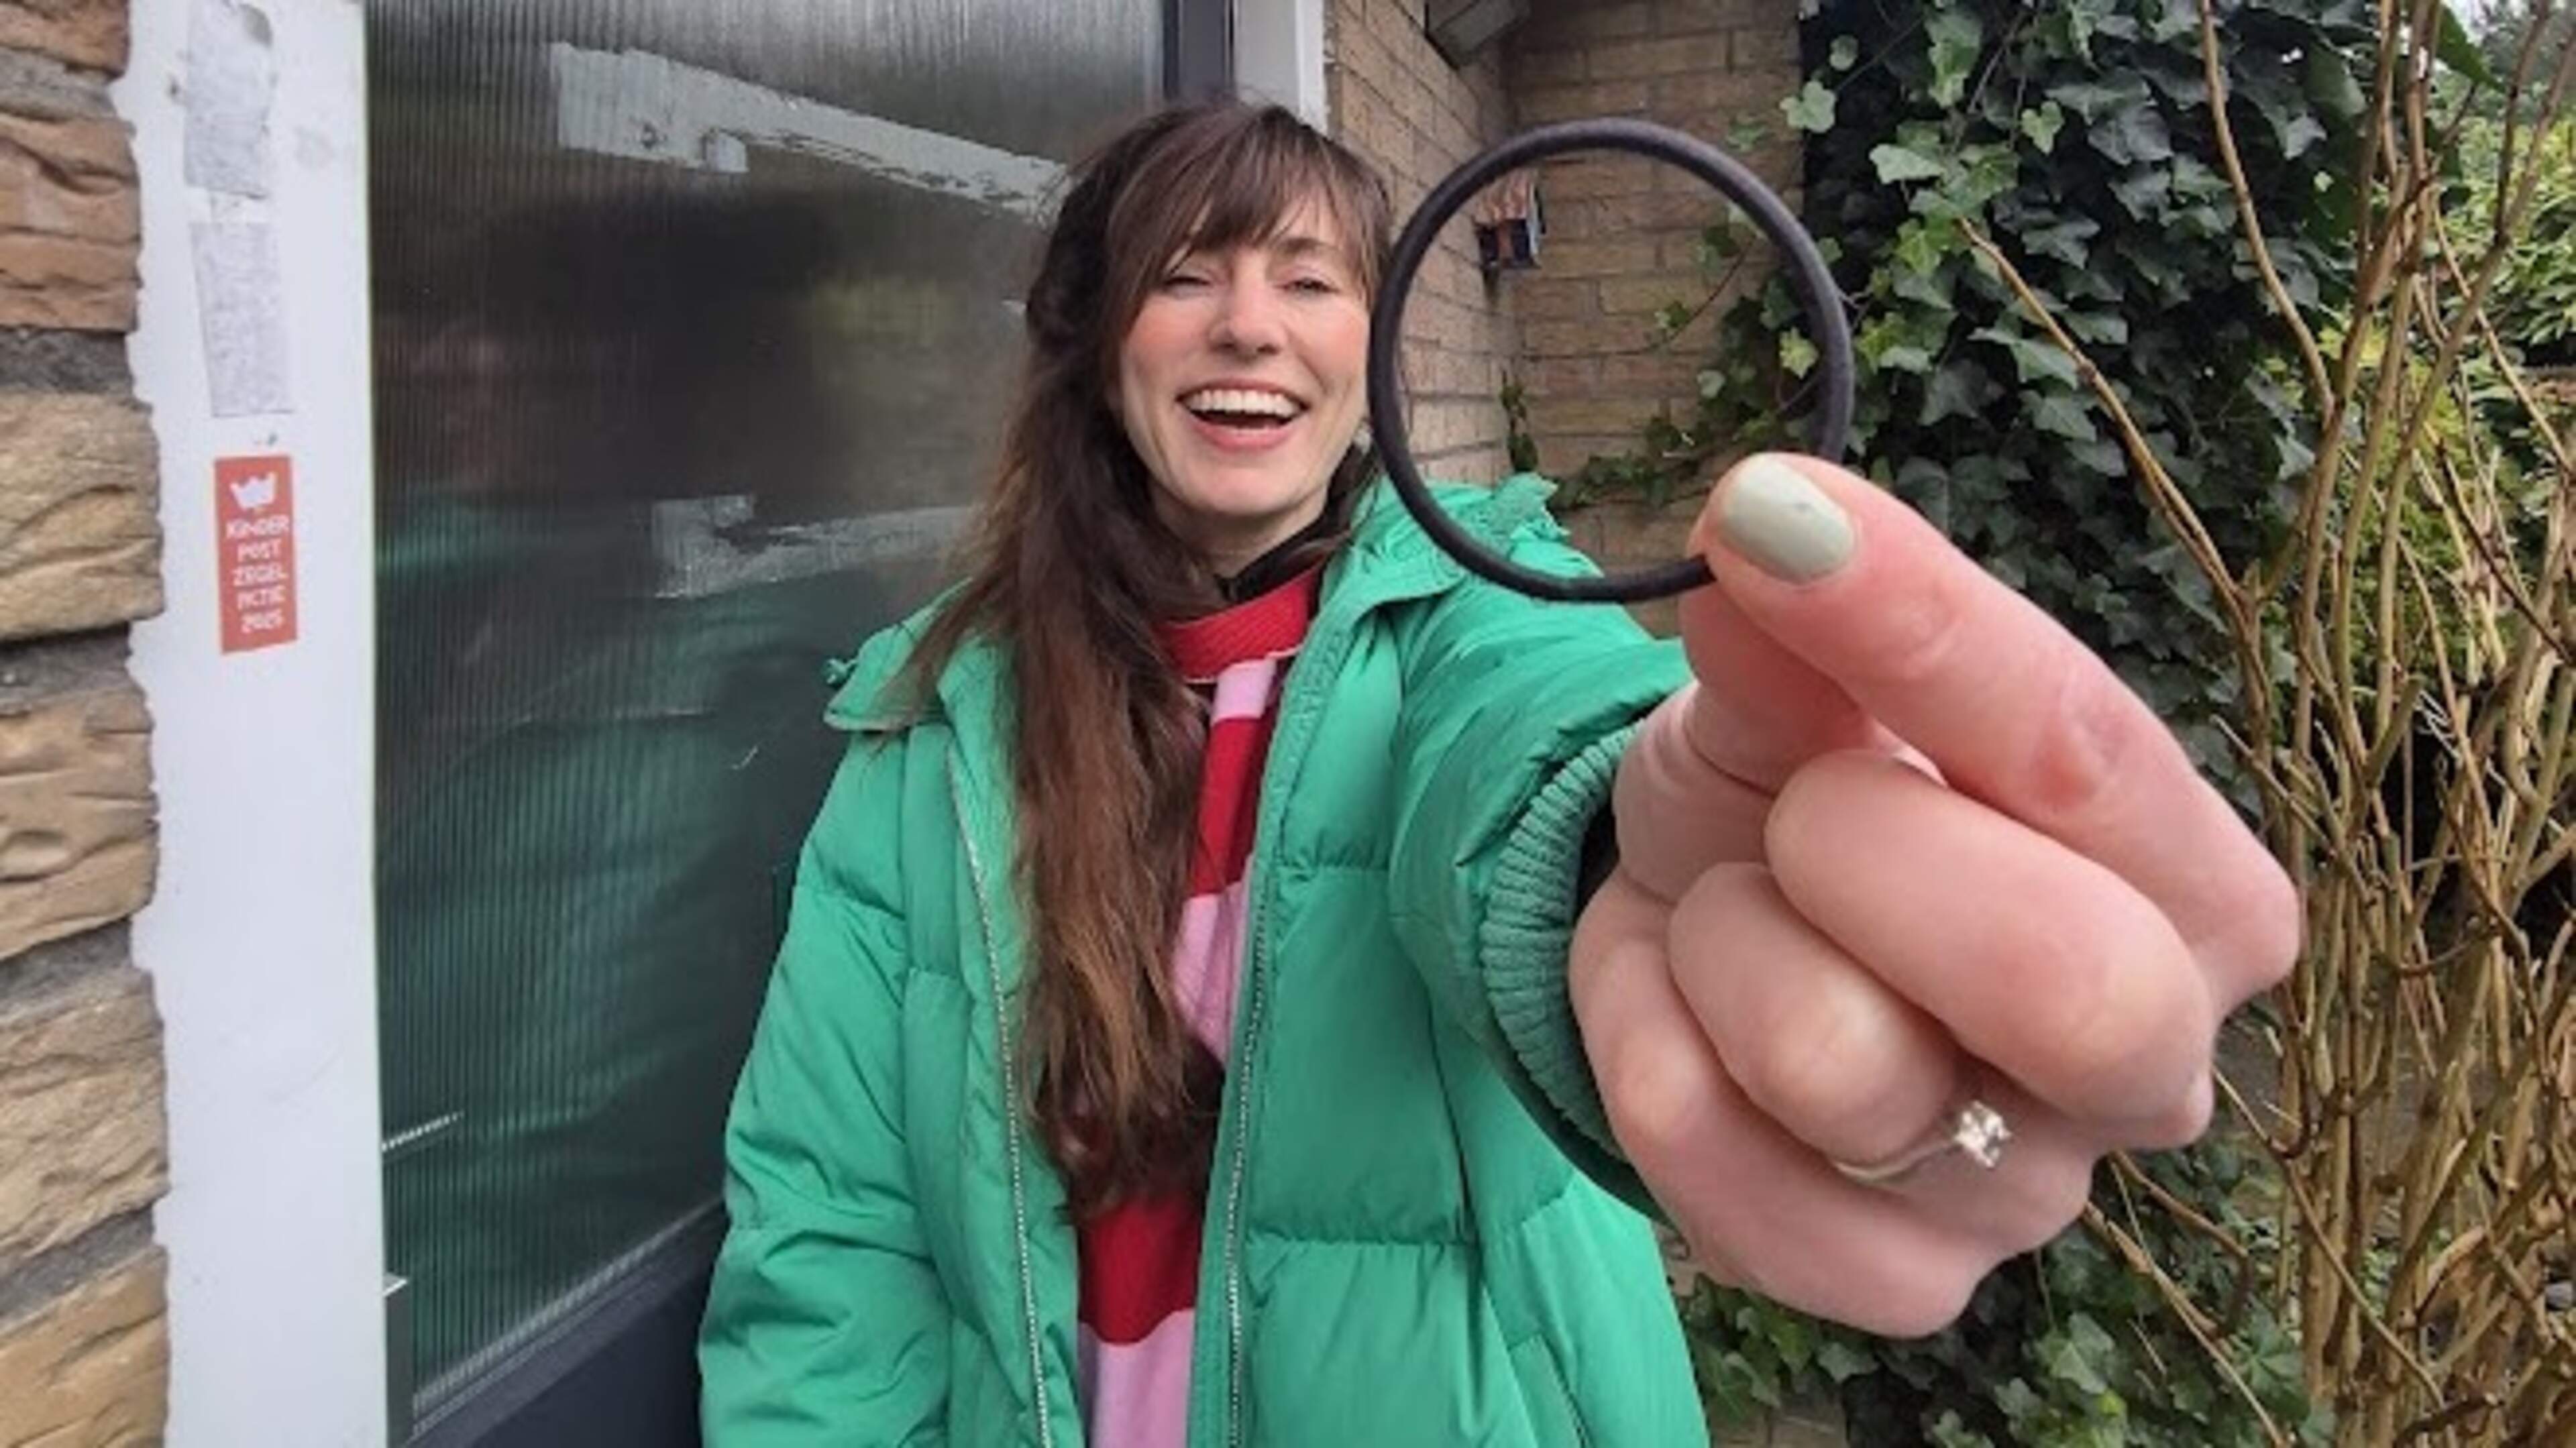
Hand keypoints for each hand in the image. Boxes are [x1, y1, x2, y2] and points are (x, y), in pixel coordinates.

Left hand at [1572, 453, 2298, 1336]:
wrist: (1721, 931)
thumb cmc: (1809, 795)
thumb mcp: (1803, 689)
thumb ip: (1810, 633)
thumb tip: (1766, 534)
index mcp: (2194, 889)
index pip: (2089, 754)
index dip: (1920, 626)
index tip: (1764, 510)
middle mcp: (2151, 1060)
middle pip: (2067, 983)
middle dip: (1862, 851)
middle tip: (1793, 803)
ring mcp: (2027, 1196)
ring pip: (1843, 1066)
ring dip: (1729, 942)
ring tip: (1734, 909)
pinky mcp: (1892, 1285)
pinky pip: (1720, 1163)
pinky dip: (1650, 1048)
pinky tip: (1680, 1005)